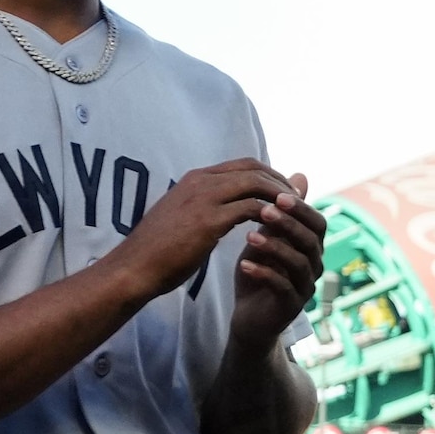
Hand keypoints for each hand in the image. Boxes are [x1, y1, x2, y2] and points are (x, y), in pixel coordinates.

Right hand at [123, 159, 300, 295]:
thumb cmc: (158, 250)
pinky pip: (251, 209)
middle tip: (299, 201)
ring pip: (256, 184)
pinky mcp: (208, 220)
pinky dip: (269, 215)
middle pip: (254, 169)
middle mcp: (199, 181)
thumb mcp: (184, 219)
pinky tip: (280, 229)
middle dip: (280, 182)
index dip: (269, 175)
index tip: (286, 192)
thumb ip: (208, 208)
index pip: (242, 165)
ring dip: (280, 197)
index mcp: (194, 179)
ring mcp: (203, 198)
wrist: (134, 268)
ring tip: (296, 214)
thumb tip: (230, 209)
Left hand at [225, 175, 325, 354]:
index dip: (302, 208)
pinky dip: (264, 274)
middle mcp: (314, 266)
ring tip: (249, 237)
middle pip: (312, 241)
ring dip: (276, 247)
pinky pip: (283, 287)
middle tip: (265, 210)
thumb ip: (280, 213)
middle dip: (290, 224)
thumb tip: (299, 175)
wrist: (249, 317)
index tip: (278, 195)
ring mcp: (304, 287)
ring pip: (299, 263)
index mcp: (310, 247)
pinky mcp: (290, 307)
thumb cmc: (259, 272)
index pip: (318, 223)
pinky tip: (244, 265)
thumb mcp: (267, 237)